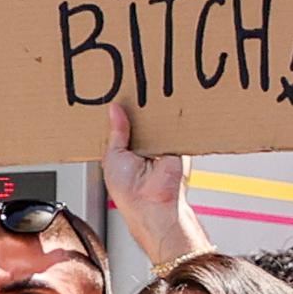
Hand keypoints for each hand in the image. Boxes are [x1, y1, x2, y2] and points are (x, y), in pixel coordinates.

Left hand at [101, 101, 203, 261]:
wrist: (152, 204)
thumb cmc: (129, 192)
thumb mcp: (113, 155)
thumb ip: (117, 132)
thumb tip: (114, 109)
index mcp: (126, 151)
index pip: (123, 126)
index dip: (119, 113)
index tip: (115, 96)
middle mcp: (145, 148)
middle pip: (141, 121)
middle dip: (137, 108)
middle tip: (131, 89)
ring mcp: (162, 147)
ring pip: (158, 123)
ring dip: (153, 112)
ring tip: (146, 93)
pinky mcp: (179, 147)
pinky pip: (175, 129)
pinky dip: (171, 119)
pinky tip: (163, 106)